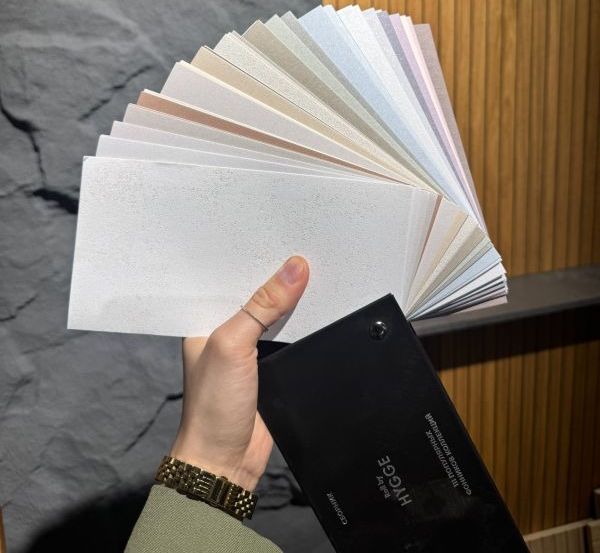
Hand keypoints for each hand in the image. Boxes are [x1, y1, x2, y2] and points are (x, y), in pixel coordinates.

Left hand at [169, 255, 309, 491]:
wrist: (227, 461)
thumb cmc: (212, 405)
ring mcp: (248, 350)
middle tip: (304, 242)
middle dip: (277, 274)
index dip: (252, 257)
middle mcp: (224, 330)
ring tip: (316, 263)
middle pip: (256, 293)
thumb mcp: (234, 344)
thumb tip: (295, 268)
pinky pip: (290, 336)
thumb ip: (263, 306)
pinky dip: (304, 323)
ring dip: (293, 298)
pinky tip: (320, 303)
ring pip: (275, 314)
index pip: (229, 277)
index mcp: (204, 319)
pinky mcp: (270, 367)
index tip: (278, 232)